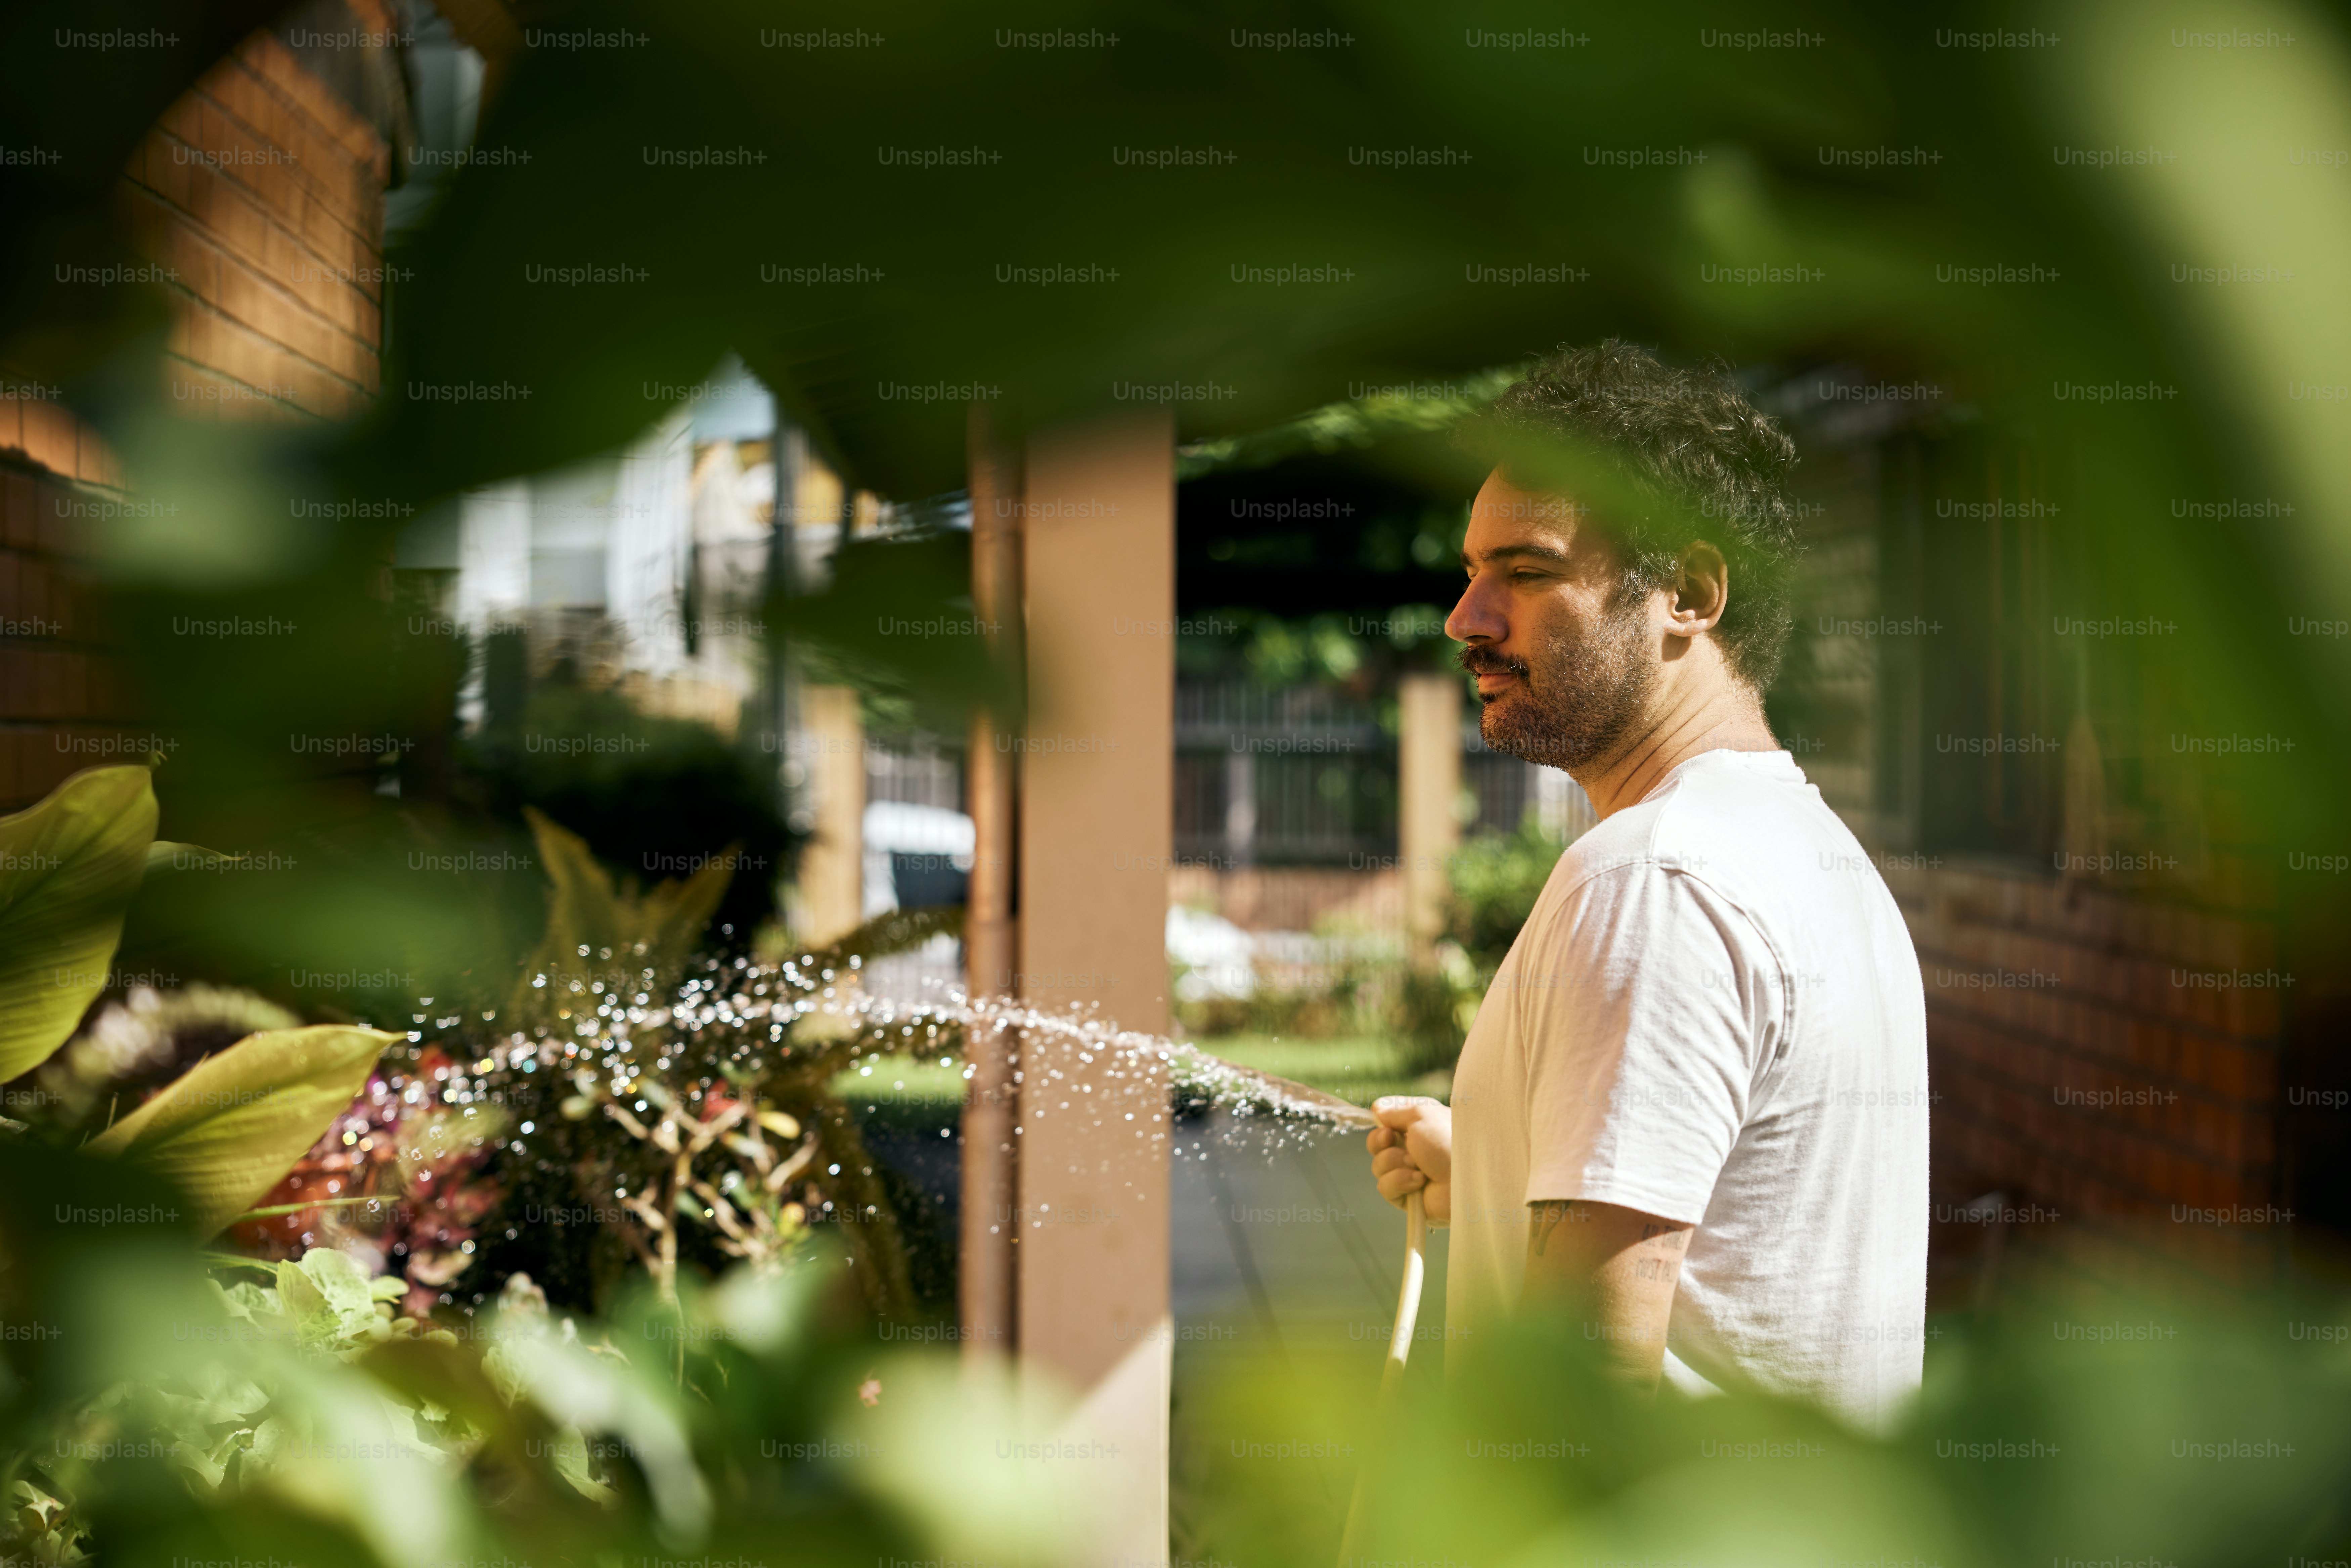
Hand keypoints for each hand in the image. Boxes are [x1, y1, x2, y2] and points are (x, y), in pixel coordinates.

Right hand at [1367, 1096, 1450, 1225]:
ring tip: (1417, 1166)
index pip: (1388, 1121)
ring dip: (1394, 1163)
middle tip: (1391, 1140)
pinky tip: (1419, 1182)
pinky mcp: (1407, 1196)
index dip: (1382, 1122)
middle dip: (1381, 1142)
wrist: (1466, 1180)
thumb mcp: (1421, 1114)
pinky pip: (1386, 1187)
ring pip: (1379, 1166)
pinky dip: (1400, 1182)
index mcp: (1419, 1125)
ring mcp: (1409, 1173)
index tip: (1384, 1122)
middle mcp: (1413, 1148)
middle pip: (1377, 1144)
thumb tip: (1377, 1109)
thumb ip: (1395, 1110)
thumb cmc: (1447, 1142)